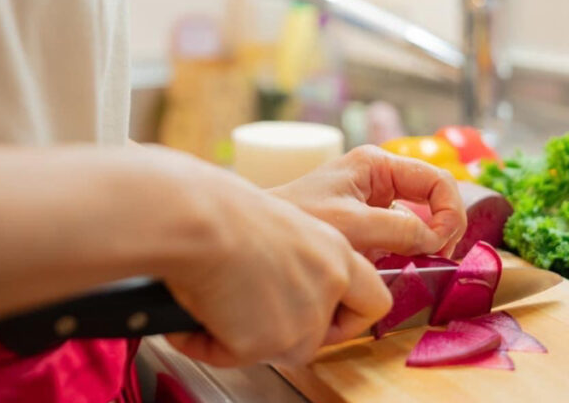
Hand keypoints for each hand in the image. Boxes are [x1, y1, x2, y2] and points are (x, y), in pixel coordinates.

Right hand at [150, 148, 390, 366]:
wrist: (202, 222)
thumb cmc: (226, 211)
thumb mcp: (283, 224)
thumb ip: (299, 260)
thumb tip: (280, 284)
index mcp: (335, 253)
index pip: (375, 300)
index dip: (351, 316)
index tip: (329, 315)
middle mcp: (327, 288)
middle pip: (326, 336)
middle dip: (297, 336)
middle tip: (262, 320)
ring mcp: (301, 320)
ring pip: (281, 351)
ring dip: (248, 338)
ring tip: (215, 307)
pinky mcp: (268, 343)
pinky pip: (234, 357)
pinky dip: (209, 343)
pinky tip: (194, 320)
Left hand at [270, 145, 466, 257]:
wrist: (258, 236)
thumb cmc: (298, 219)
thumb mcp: (352, 224)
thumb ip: (398, 229)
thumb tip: (435, 241)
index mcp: (378, 165)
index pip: (438, 181)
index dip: (450, 212)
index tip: (442, 246)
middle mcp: (380, 178)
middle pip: (434, 200)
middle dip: (442, 229)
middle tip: (436, 260)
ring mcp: (374, 202)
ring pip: (421, 221)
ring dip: (425, 244)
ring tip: (416, 266)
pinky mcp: (367, 225)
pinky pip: (401, 237)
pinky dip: (406, 253)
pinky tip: (395, 267)